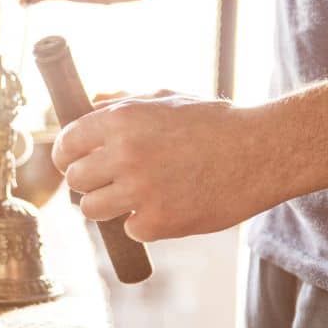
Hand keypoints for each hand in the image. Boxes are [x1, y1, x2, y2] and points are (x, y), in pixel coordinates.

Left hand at [51, 95, 286, 240]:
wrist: (262, 152)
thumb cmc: (214, 123)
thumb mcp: (166, 99)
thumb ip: (121, 103)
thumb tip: (87, 104)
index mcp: (122, 119)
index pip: (65, 144)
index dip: (67, 155)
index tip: (74, 162)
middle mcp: (126, 154)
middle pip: (74, 180)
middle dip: (87, 181)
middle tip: (108, 181)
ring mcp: (140, 191)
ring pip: (91, 209)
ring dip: (107, 205)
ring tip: (132, 196)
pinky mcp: (158, 222)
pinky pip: (129, 228)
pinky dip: (143, 222)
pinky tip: (166, 206)